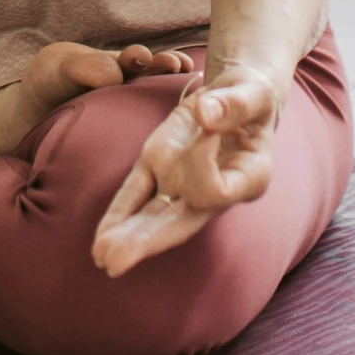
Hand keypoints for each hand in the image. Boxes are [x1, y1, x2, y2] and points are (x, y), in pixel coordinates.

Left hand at [91, 60, 278, 276]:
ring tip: (100, 256)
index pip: (216, 190)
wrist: (235, 94)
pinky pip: (135, 193)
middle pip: (178, 224)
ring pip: (152, 217)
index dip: (202, 162)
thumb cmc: (252, 97)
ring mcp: (182, 183)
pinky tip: (101, 239)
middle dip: (147, 240)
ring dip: (127, 236)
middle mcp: (212, 192)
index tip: (205, 128)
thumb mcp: (253, 92)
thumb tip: (205, 113)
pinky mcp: (157, 165)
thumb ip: (234, 104)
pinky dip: (118, 213)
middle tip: (116, 262)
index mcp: (247, 179)